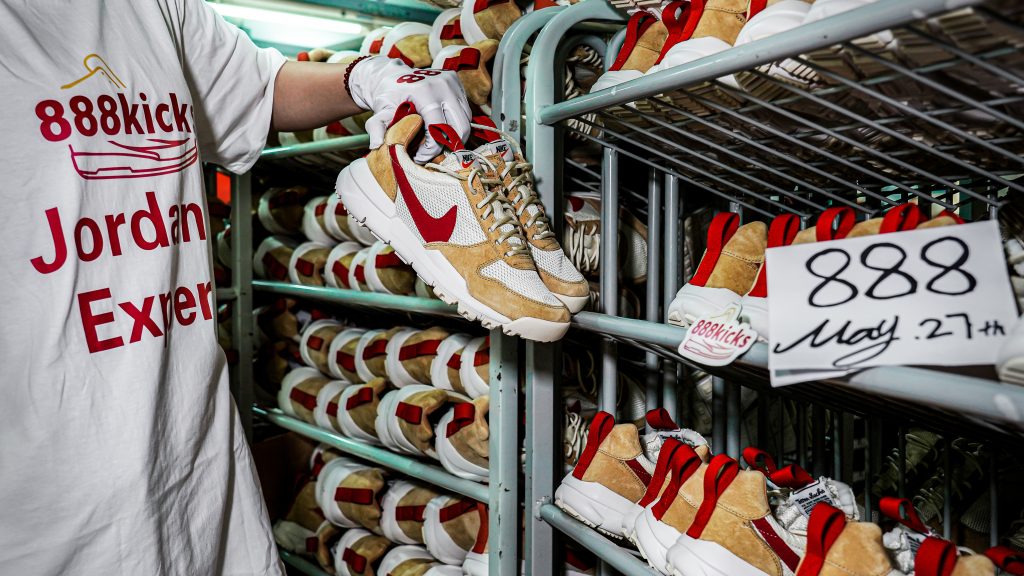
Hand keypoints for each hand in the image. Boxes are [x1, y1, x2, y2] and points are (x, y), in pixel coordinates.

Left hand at [347, 56, 471, 162]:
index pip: (439, 128)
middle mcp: (443, 85)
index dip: (432, 148)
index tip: (420, 157)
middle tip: (433, 154)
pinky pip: (464, 110)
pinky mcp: (456, 82)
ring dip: (454, 135)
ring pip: (465, 120)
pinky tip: (442, 129)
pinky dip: (456, 123)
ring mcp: (452, 82)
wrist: (392, 74)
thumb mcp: (380, 111)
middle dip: (448, 145)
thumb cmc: (387, 95)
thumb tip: (376, 144)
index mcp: (425, 92)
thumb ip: (377, 127)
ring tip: (437, 143)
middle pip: (459, 126)